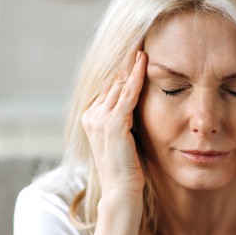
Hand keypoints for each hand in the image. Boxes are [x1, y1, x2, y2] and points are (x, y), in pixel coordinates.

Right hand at [81, 50, 147, 196]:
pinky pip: (126, 93)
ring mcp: (99, 119)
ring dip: (131, 64)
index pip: (108, 87)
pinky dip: (136, 76)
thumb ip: (124, 121)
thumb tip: (134, 107)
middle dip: (126, 63)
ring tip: (142, 46)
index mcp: (91, 118)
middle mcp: (91, 115)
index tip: (134, 53)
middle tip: (140, 42)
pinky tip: (144, 61)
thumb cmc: (126, 170)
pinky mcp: (113, 124)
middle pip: (111, 81)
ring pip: (118, 84)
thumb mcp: (123, 140)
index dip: (121, 70)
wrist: (120, 192)